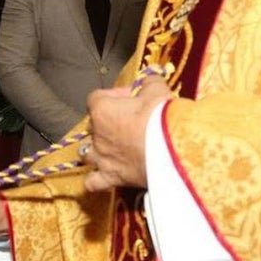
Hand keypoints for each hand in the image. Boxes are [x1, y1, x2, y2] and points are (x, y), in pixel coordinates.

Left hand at [82, 76, 171, 191]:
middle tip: (131, 121)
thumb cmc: (162, 118)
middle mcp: (97, 135)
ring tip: (113, 148)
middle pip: (92, 125)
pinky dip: (96, 179)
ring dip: (97, 150)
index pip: (97, 98)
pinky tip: (103, 176)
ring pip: (86, 153)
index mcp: (102, 110)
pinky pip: (93, 182)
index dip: (113, 96)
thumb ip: (149, 82)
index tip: (132, 97)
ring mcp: (102, 158)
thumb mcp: (157, 90)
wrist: (174, 150)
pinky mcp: (112, 178)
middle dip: (108, 122)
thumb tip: (150, 78)